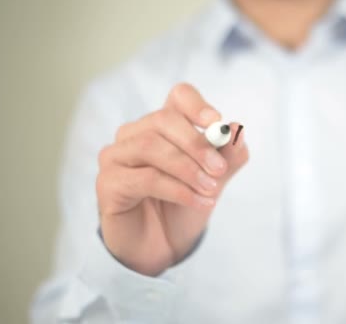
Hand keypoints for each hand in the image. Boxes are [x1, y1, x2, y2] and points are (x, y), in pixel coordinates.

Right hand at [96, 83, 248, 275]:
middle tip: (219, 169)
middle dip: (196, 144)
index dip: (197, 105)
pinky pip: (144, 178)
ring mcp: (116, 156)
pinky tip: (200, 203)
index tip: (217, 122)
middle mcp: (135, 134)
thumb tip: (237, 130)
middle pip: (164, 120)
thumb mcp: (214, 182)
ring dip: (187, 169)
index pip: (179, 97)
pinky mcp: (108, 183)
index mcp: (164, 126)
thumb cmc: (184, 206)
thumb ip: (227, 158)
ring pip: (151, 147)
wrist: (162, 247)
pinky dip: (178, 190)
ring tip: (211, 190)